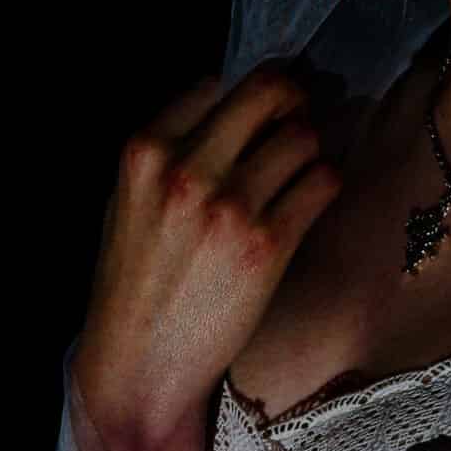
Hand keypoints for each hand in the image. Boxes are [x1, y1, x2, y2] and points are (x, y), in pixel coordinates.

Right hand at [76, 62, 344, 450]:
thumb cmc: (134, 283)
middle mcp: (188, 169)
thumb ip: (169, 149)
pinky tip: (307, 201)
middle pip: (270, 90)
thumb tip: (227, 103)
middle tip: (294, 122)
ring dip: (308, 150)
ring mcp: (230, 205)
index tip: (254, 118)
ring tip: (296, 174)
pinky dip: (323, 184)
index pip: (217, 84)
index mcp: (145, 151)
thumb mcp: (126, 200)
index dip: (241, 100)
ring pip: (304, 135)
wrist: (140, 366)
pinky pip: (323, 182)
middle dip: (290, 102)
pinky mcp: (268, 244)